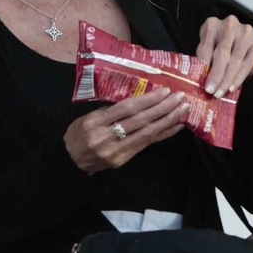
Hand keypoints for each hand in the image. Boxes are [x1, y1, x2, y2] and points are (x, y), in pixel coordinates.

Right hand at [63, 88, 186, 173]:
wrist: (70, 161)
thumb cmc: (80, 134)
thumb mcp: (88, 117)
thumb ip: (111, 110)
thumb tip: (139, 98)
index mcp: (95, 122)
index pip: (126, 109)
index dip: (147, 100)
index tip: (164, 91)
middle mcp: (105, 137)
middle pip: (140, 121)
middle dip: (163, 108)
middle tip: (180, 98)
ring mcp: (115, 151)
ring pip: (146, 134)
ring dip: (168, 121)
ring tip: (183, 110)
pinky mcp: (123, 160)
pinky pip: (147, 144)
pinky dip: (163, 134)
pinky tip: (175, 126)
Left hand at [195, 14, 252, 97]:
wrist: (236, 38)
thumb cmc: (216, 46)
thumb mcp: (206, 50)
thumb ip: (204, 61)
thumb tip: (202, 82)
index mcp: (212, 24)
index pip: (207, 47)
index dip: (205, 67)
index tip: (204, 85)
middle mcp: (230, 24)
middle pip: (223, 53)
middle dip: (218, 76)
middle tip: (213, 93)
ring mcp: (246, 32)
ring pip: (237, 59)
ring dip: (229, 79)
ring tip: (222, 93)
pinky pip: (249, 63)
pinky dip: (240, 77)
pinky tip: (233, 87)